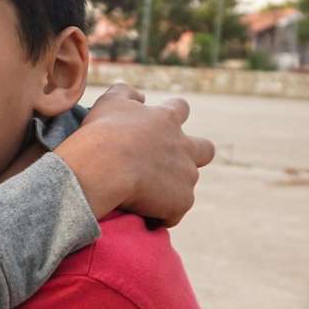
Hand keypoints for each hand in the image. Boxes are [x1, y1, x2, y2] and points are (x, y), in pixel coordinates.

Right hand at [57, 83, 215, 225]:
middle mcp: (184, 146)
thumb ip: (126, 92)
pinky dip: (161, 215)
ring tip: (143, 198)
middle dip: (193, 156)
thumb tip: (140, 96)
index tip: (156, 126)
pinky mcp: (181, 202)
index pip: (180, 109)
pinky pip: (174, 213)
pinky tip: (142, 216)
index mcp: (167, 119)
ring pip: (186, 184)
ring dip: (170, 189)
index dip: (172, 117)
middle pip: (205, 149)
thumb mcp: (110, 102)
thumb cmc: (102, 133)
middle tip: (165, 167)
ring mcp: (186, 175)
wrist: (103, 167)